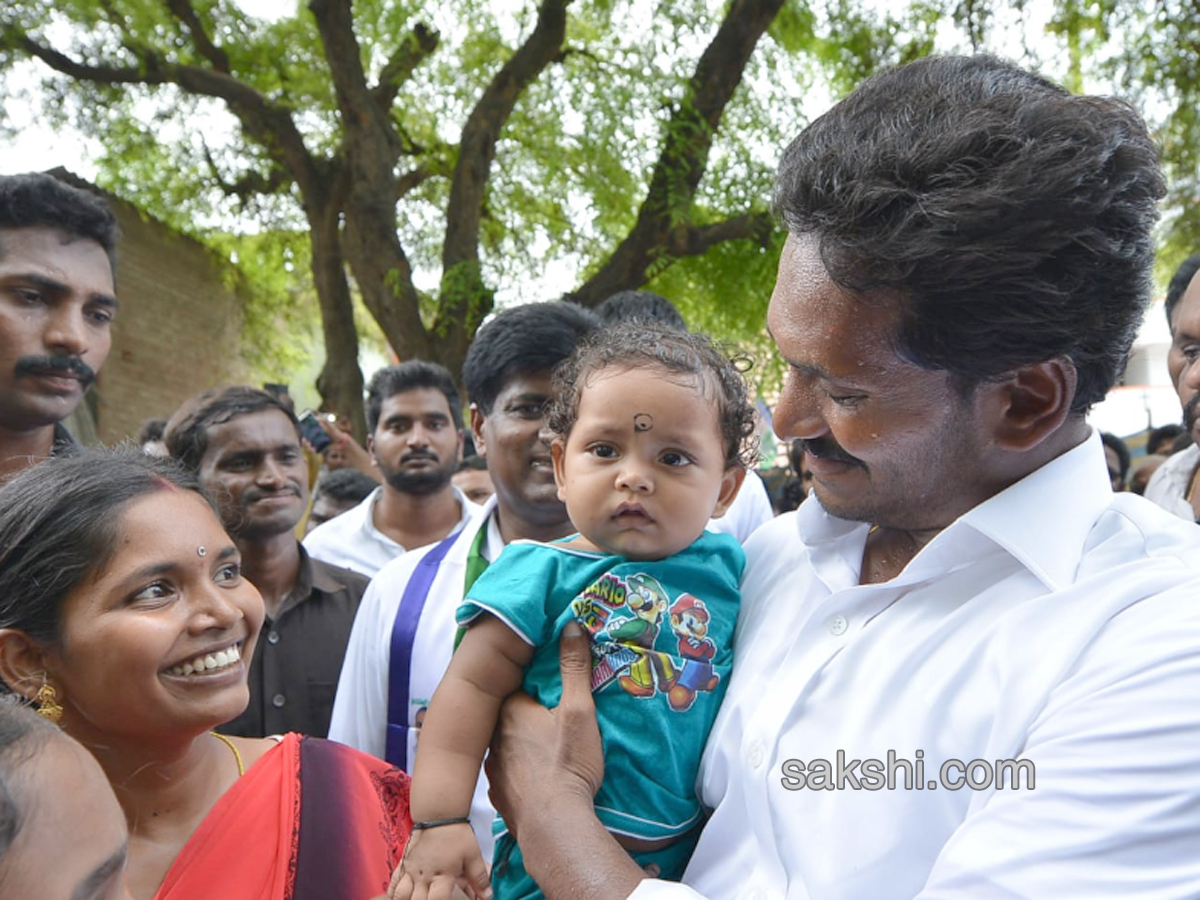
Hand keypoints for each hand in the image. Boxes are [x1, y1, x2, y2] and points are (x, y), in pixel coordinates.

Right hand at [388, 823, 490, 899]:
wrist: (439, 814)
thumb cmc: (455, 834)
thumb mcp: (473, 856)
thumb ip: (479, 878)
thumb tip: (487, 895)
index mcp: (442, 875)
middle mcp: (424, 876)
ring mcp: (411, 871)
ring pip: (401, 895)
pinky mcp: (403, 864)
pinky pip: (393, 883)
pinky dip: (392, 893)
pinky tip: (396, 898)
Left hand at [486, 621, 603, 841]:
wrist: (554, 827)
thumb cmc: (567, 764)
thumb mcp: (579, 709)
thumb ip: (574, 666)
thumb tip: (570, 625)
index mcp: (510, 710)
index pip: (518, 685)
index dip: (535, 685)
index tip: (552, 687)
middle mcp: (494, 736)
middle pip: (511, 715)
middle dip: (529, 713)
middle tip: (552, 718)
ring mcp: (493, 768)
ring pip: (507, 745)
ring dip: (522, 743)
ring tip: (546, 747)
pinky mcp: (499, 795)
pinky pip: (508, 772)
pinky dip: (521, 770)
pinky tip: (537, 775)